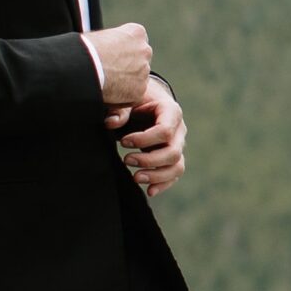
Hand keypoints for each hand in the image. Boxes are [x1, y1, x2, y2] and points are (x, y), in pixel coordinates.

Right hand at [92, 22, 151, 105]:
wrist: (85, 66)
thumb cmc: (87, 49)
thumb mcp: (103, 35)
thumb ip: (114, 41)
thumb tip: (109, 47)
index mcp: (137, 33)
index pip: (137, 41)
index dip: (125, 50)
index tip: (116, 55)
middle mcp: (145, 50)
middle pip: (141, 59)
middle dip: (130, 65)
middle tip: (112, 70)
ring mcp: (144, 71)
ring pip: (139, 77)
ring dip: (128, 80)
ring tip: (108, 80)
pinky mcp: (140, 90)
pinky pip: (134, 93)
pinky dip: (124, 94)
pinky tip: (110, 91)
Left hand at [110, 78, 186, 196]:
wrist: (145, 103)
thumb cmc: (136, 100)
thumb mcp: (128, 99)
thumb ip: (120, 110)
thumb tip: (110, 122)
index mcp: (171, 112)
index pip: (165, 131)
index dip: (144, 139)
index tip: (123, 142)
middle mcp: (179, 130)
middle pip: (173, 152)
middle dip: (149, 160)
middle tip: (126, 160)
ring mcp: (178, 145)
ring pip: (176, 167)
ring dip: (156, 176)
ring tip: (135, 178)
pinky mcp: (173, 158)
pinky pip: (174, 174)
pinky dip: (163, 184)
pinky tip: (149, 191)